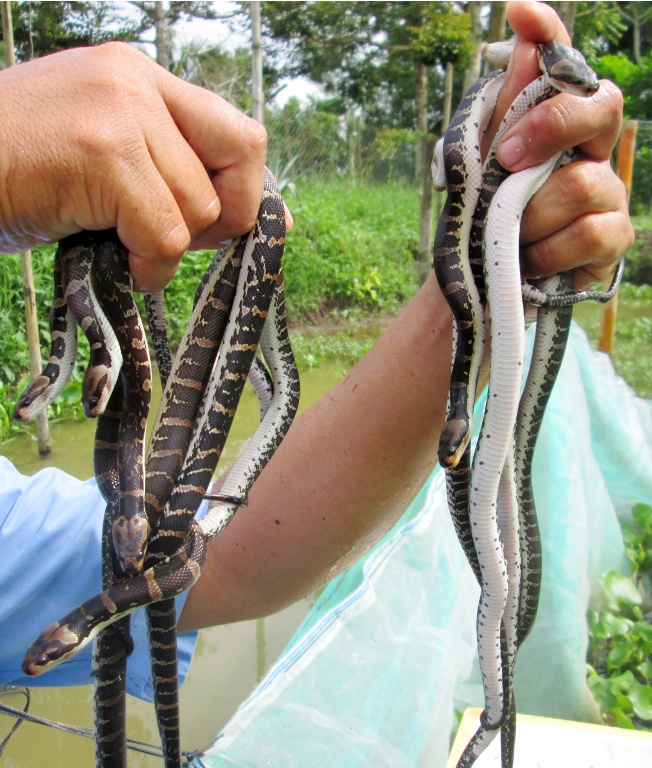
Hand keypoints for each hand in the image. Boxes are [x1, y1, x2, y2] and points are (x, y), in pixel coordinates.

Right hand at [0, 43, 268, 291]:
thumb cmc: (14, 173)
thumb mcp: (99, 152)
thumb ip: (162, 164)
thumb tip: (238, 213)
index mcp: (138, 77)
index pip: (238, 131)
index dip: (243, 188)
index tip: (216, 224)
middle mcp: (135, 81)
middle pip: (241, 158)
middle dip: (225, 217)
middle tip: (178, 239)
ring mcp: (118, 112)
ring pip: (198, 207)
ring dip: (168, 248)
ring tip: (121, 245)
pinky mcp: (101, 152)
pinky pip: (164, 234)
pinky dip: (149, 265)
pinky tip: (115, 260)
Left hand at [485, 1, 633, 290]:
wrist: (489, 281)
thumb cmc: (488, 216)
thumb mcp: (485, 166)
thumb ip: (506, 110)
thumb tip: (519, 38)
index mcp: (559, 126)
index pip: (564, 67)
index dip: (549, 35)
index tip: (519, 11)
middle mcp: (593, 150)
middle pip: (601, 106)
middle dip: (551, 126)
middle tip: (506, 157)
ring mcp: (610, 193)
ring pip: (580, 184)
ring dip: (531, 215)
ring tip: (511, 234)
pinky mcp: (614, 239)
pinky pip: (588, 233)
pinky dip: (547, 251)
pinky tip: (530, 260)